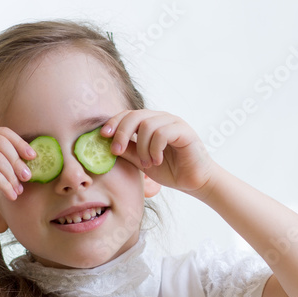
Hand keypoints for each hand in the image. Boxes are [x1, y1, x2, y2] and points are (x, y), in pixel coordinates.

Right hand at [0, 127, 35, 221]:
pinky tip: (11, 195)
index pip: (2, 133)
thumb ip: (4, 162)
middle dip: (18, 161)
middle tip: (28, 177)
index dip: (20, 143)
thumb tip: (30, 158)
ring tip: (19, 190)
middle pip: (2, 143)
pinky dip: (5, 185)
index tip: (33, 157)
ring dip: (12, 176)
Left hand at [101, 110, 217, 194]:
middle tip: (116, 151)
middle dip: (121, 133)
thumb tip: (106, 145)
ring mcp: (174, 123)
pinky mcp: (184, 131)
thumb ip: (127, 151)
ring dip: (142, 147)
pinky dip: (155, 149)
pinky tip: (157, 160)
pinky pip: (162, 133)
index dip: (114, 122)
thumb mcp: (142, 161)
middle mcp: (161, 119)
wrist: (194, 182)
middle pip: (135, 115)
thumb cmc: (170, 170)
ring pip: (147, 125)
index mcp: (150, 123)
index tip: (103, 135)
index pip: (128, 115)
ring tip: (146, 163)